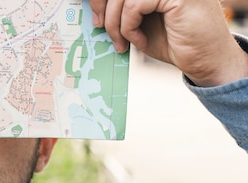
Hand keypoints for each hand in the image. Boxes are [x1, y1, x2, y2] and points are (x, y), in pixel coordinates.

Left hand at [90, 0, 247, 85]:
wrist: (203, 60)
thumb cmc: (175, 42)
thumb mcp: (140, 23)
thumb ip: (121, 12)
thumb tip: (94, 9)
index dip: (100, 0)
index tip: (97, 20)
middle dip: (104, 10)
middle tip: (103, 32)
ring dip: (116, 23)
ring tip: (123, 43)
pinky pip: (134, 5)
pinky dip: (130, 27)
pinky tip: (140, 41)